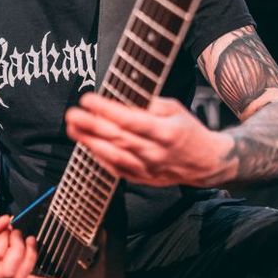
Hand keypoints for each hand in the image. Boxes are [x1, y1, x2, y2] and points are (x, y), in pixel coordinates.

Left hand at [65, 93, 234, 187]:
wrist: (205, 163)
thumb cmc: (188, 130)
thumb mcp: (175, 109)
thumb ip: (150, 104)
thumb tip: (123, 98)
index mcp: (165, 132)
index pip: (131, 120)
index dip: (107, 110)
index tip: (88, 99)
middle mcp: (155, 153)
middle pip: (118, 138)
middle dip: (91, 125)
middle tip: (71, 114)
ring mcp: (147, 169)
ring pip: (114, 156)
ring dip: (89, 142)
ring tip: (72, 128)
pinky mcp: (142, 179)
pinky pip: (116, 169)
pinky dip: (100, 157)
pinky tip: (87, 144)